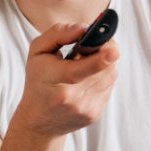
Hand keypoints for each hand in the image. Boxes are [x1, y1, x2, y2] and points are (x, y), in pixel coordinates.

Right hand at [9, 22, 120, 137]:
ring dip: (104, 64)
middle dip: (103, 51)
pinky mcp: (95, 114)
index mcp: (56, 79)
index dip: (102, 58)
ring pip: (111, 75)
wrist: (38, 122)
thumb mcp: (37, 51)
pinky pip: (109, 87)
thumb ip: (59, 34)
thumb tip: (84, 28)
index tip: (113, 49)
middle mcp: (73, 97)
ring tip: (84, 65)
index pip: (84, 68)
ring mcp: (86, 108)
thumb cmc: (38, 81)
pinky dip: (102, 78)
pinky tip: (86, 80)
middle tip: (87, 49)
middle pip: (105, 68)